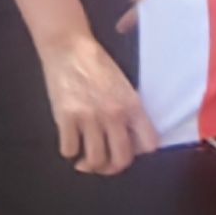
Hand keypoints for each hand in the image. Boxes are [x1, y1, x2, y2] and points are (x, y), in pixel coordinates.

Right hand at [40, 29, 158, 177]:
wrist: (69, 47)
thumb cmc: (97, 64)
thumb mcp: (123, 85)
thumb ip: (129, 111)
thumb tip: (129, 138)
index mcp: (133, 105)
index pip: (149, 144)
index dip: (139, 153)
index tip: (129, 150)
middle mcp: (114, 114)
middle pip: (121, 160)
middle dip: (112, 167)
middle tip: (104, 162)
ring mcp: (89, 117)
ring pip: (95, 161)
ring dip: (89, 164)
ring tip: (84, 158)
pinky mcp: (66, 117)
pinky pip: (69, 150)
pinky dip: (69, 150)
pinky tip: (70, 140)